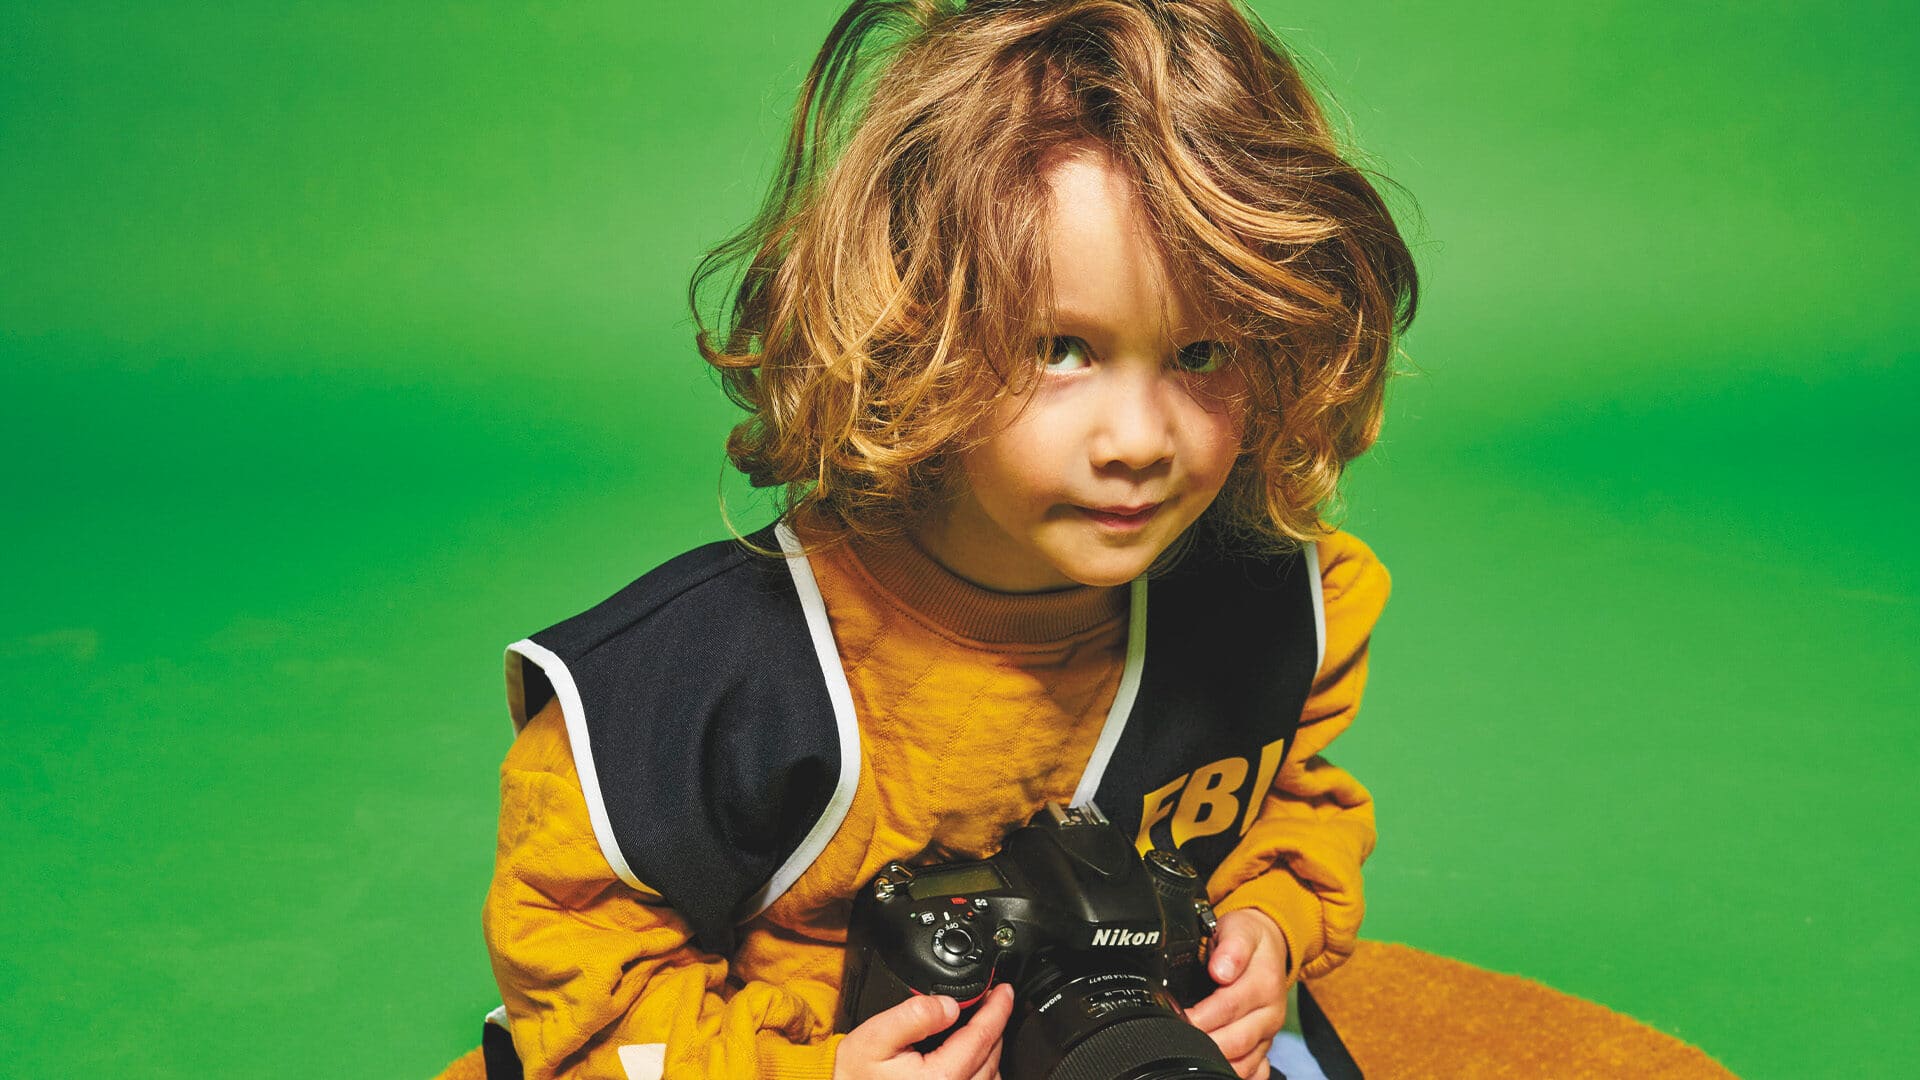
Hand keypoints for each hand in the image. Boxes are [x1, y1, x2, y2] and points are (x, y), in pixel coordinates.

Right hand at [833, 983, 1013, 1079]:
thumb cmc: (856, 1079)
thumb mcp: (874, 1037)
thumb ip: (913, 1015)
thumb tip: (949, 1005)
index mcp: (942, 1078)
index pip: (983, 1036)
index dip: (997, 1008)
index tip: (1004, 991)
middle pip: (992, 1053)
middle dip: (993, 1024)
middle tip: (989, 1001)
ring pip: (991, 1073)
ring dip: (989, 1047)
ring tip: (979, 1025)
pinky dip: (981, 1067)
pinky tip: (968, 1055)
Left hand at [1185, 909, 1289, 1079]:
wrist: (1270, 946)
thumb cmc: (1249, 940)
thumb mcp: (1241, 929)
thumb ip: (1232, 947)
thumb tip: (1222, 970)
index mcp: (1264, 983)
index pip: (1229, 1007)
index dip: (1201, 1016)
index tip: (1178, 1016)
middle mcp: (1269, 1013)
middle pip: (1237, 1040)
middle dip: (1205, 1041)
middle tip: (1177, 1036)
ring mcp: (1268, 1033)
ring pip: (1245, 1062)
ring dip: (1217, 1060)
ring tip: (1190, 1051)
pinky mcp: (1265, 1046)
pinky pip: (1255, 1071)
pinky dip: (1237, 1074)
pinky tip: (1216, 1066)